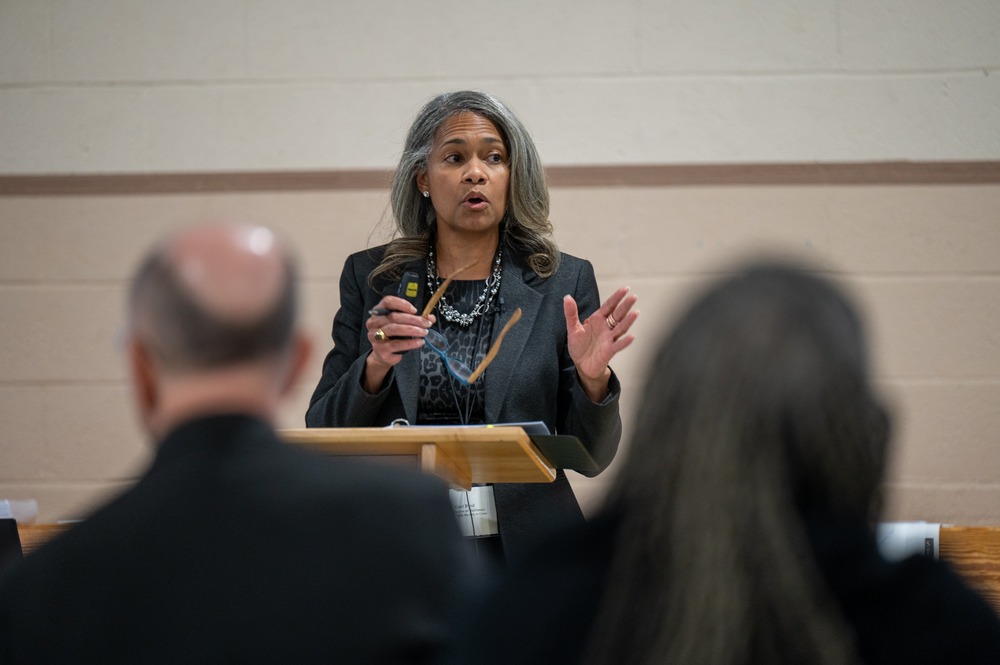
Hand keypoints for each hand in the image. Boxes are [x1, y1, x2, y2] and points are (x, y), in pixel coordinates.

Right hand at [363, 295, 433, 392]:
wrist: (384, 354)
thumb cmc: (394, 336)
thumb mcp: (404, 324)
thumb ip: (417, 319)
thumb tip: (431, 318)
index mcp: (379, 311)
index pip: (387, 301)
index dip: (402, 304)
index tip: (415, 310)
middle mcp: (373, 322)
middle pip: (394, 317)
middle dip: (413, 320)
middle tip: (426, 324)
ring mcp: (374, 336)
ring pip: (395, 329)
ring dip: (412, 330)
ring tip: (424, 332)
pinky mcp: (380, 349)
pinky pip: (396, 344)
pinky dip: (410, 343)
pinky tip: (419, 342)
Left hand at [564, 286, 637, 400]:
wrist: (581, 365)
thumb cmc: (579, 346)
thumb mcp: (573, 328)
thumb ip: (571, 313)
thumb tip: (567, 297)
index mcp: (598, 320)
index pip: (609, 306)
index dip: (616, 298)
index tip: (625, 289)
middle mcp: (606, 328)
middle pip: (618, 315)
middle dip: (625, 306)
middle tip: (633, 297)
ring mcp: (609, 339)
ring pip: (621, 328)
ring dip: (628, 321)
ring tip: (635, 313)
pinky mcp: (609, 351)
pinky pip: (618, 345)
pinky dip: (625, 342)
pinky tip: (632, 337)